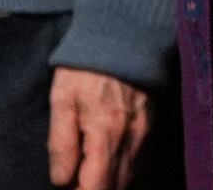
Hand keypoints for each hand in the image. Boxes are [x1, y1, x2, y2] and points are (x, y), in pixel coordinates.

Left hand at [46, 69, 149, 189]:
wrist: (123, 38)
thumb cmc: (85, 70)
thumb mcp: (62, 101)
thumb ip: (61, 144)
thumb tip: (61, 181)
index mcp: (106, 135)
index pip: (96, 188)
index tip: (68, 189)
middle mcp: (131, 140)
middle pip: (116, 187)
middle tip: (76, 182)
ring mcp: (145, 135)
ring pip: (130, 179)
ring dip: (110, 185)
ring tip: (89, 177)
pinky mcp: (150, 127)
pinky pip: (140, 164)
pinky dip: (124, 174)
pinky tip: (108, 168)